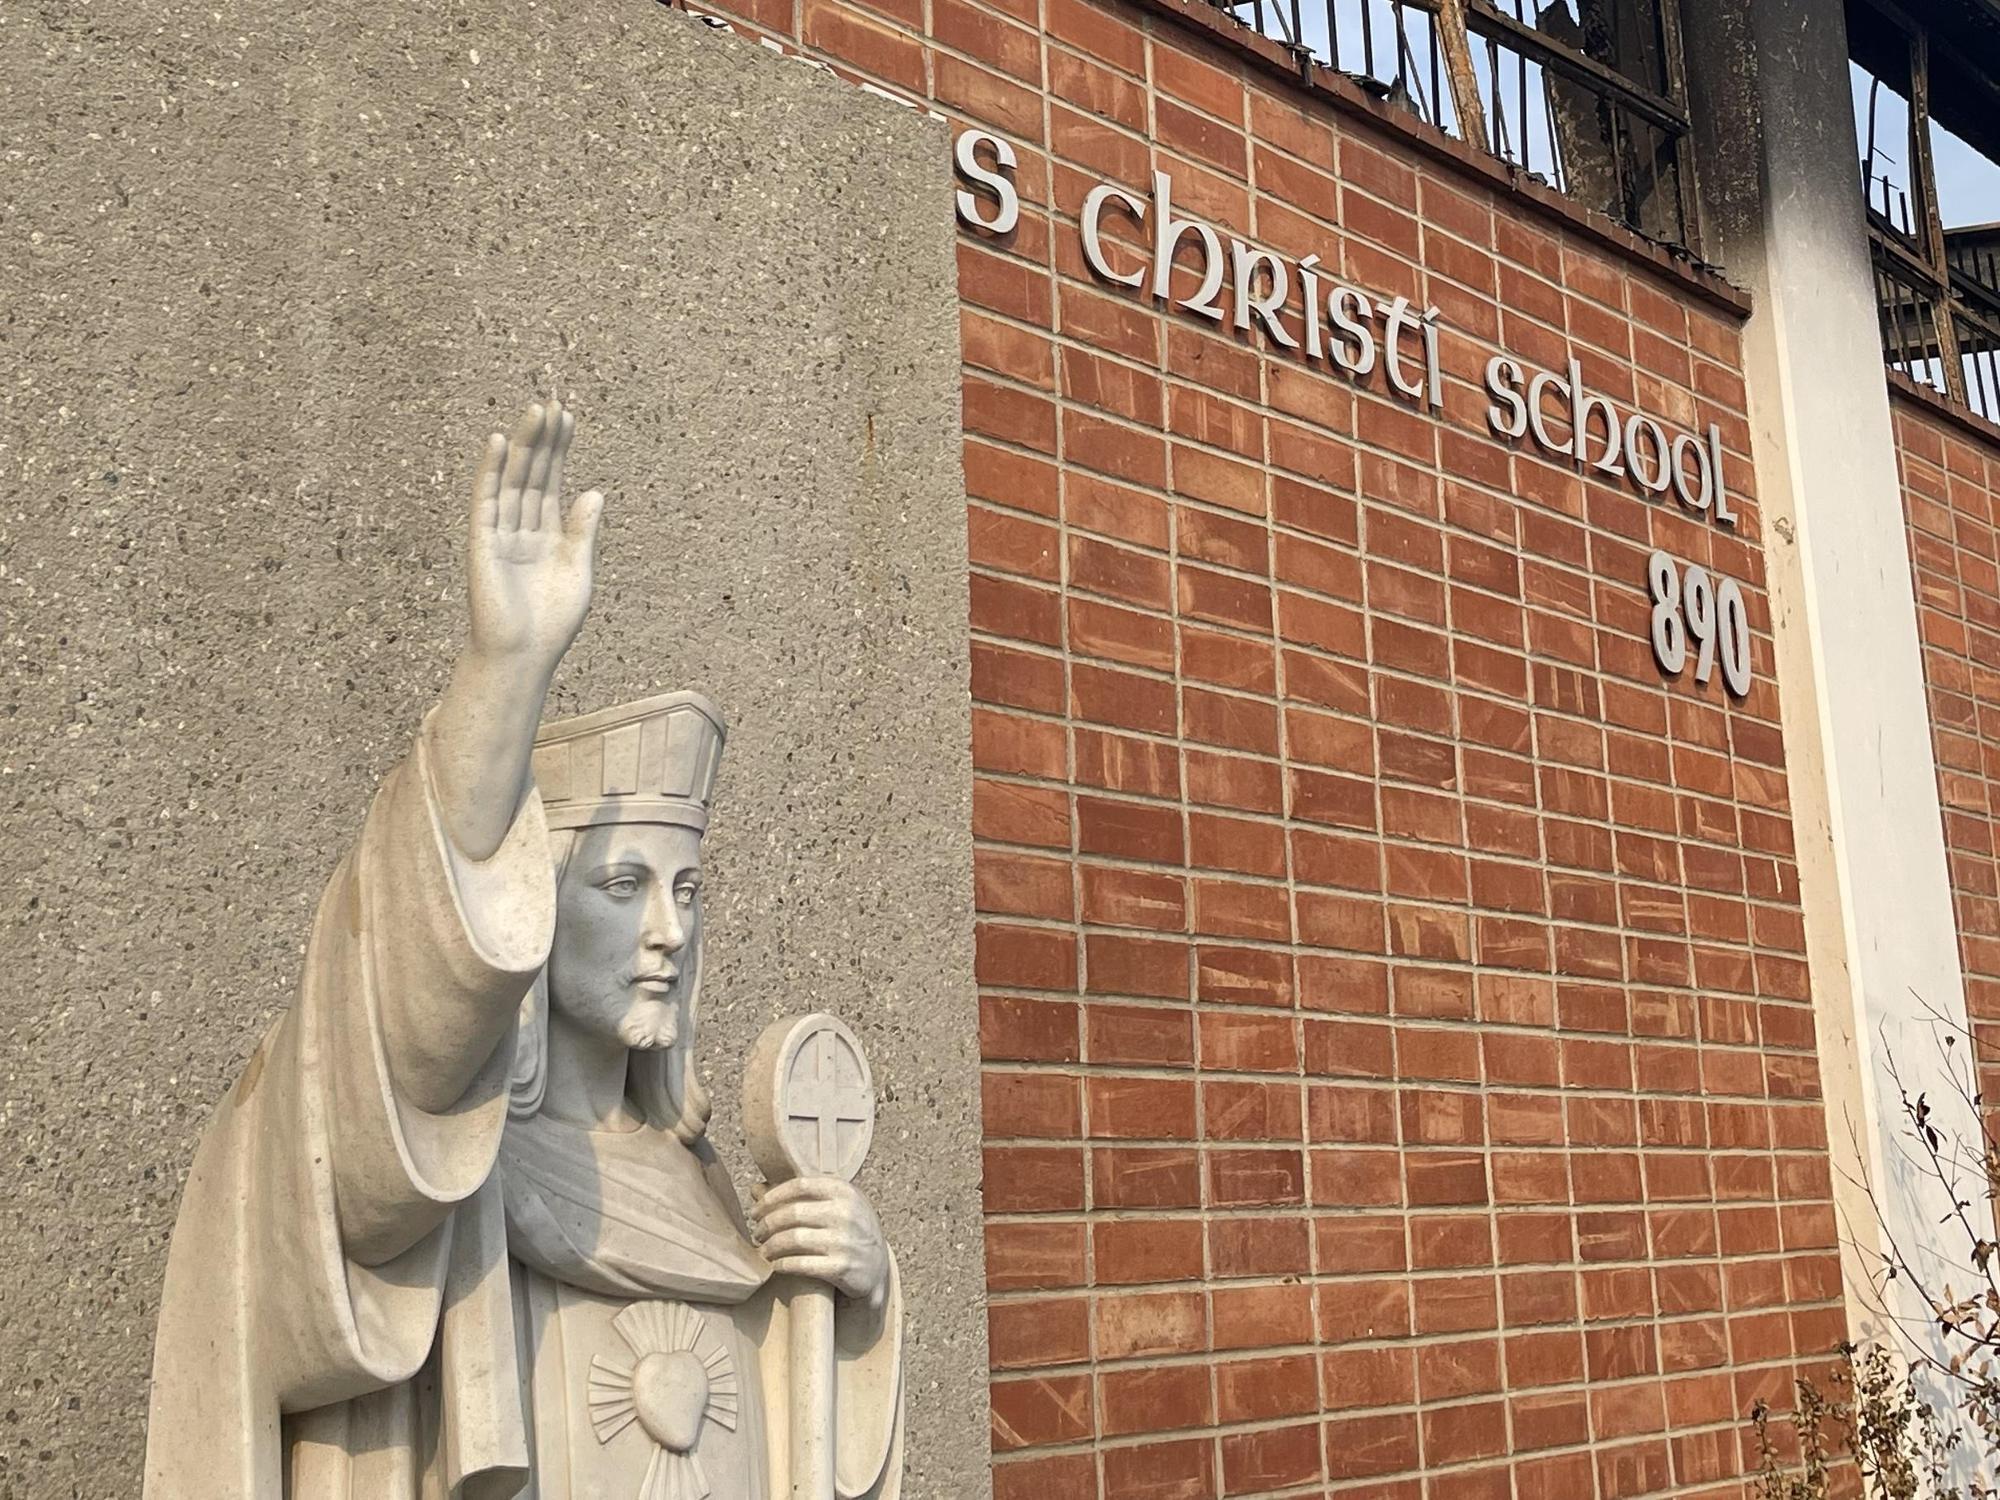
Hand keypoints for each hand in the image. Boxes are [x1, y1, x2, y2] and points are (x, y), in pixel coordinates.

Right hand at [467, 398, 602, 674]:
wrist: (523, 656)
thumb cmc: (552, 622)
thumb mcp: (578, 570)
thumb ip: (581, 531)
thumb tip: (593, 491)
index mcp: (547, 535)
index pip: (553, 483)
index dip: (560, 451)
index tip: (568, 417)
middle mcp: (522, 528)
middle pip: (533, 473)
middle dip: (544, 439)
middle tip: (554, 401)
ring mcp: (501, 533)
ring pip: (514, 479)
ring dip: (524, 445)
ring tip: (536, 410)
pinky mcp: (483, 542)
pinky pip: (486, 500)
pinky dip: (491, 471)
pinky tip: (499, 442)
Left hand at [751, 1177, 889, 1306]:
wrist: (877, 1268)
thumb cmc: (850, 1231)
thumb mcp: (836, 1205)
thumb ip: (801, 1196)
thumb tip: (755, 1188)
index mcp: (845, 1191)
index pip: (799, 1185)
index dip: (772, 1197)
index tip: (757, 1209)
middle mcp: (846, 1213)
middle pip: (792, 1213)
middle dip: (767, 1224)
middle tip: (758, 1233)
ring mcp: (845, 1241)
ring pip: (793, 1239)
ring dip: (771, 1246)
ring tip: (764, 1250)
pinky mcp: (841, 1267)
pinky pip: (801, 1264)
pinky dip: (782, 1264)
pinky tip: (776, 1264)